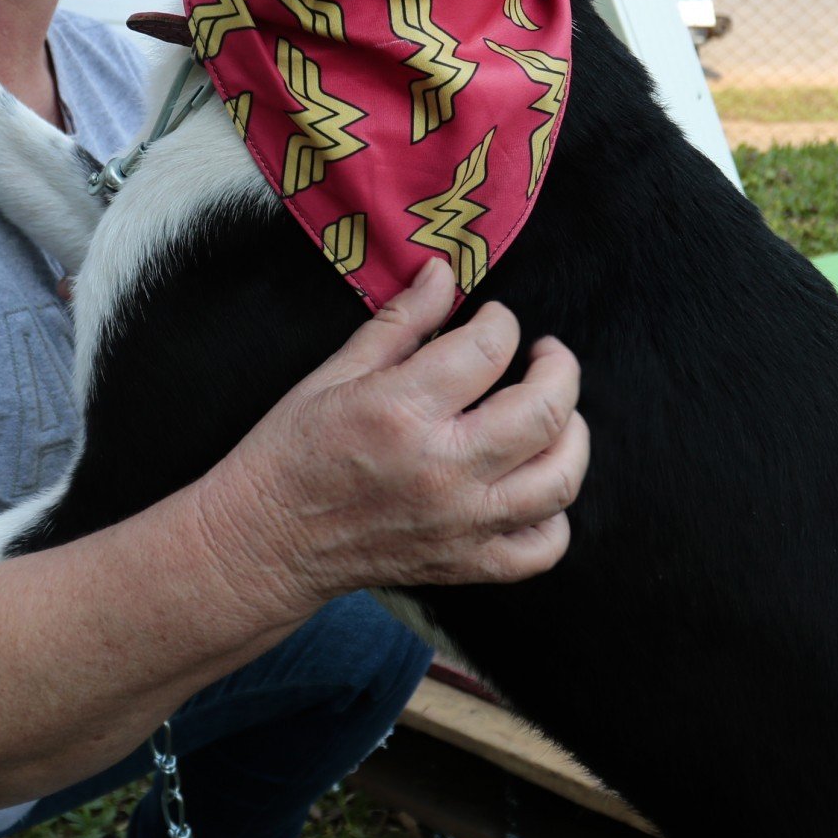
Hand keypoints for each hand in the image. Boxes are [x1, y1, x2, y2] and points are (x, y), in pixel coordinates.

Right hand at [203, 259, 587, 611]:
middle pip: (546, 411)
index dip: (501, 322)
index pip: (490, 348)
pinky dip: (554, 515)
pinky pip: (543, 547)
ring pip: (560, 480)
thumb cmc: (293, 451)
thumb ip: (401, 322)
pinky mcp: (466, 564)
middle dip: (559, 367)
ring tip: (552, 413)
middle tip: (544, 354)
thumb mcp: (336, 373)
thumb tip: (444, 273)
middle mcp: (442, 470)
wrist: (267, 542)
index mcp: (402, 411)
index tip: (490, 320)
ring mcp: (462, 524)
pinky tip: (532, 483)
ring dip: (571, 435)